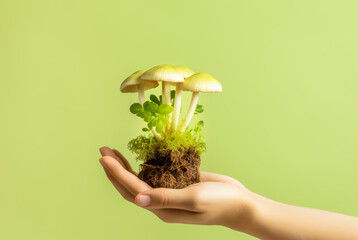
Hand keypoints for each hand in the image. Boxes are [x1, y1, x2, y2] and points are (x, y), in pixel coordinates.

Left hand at [99, 147, 254, 230]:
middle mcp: (162, 201)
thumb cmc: (220, 202)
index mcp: (162, 208)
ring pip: (141, 179)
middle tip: (102, 151)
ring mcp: (169, 192)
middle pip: (131, 186)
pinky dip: (145, 164)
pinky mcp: (178, 183)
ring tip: (113, 152)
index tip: (104, 158)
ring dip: (126, 166)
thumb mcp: (194, 199)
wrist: (240, 202)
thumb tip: (138, 199)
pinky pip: (156, 173)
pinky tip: (140, 154)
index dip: (117, 174)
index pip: (132, 190)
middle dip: (115, 169)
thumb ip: (167, 198)